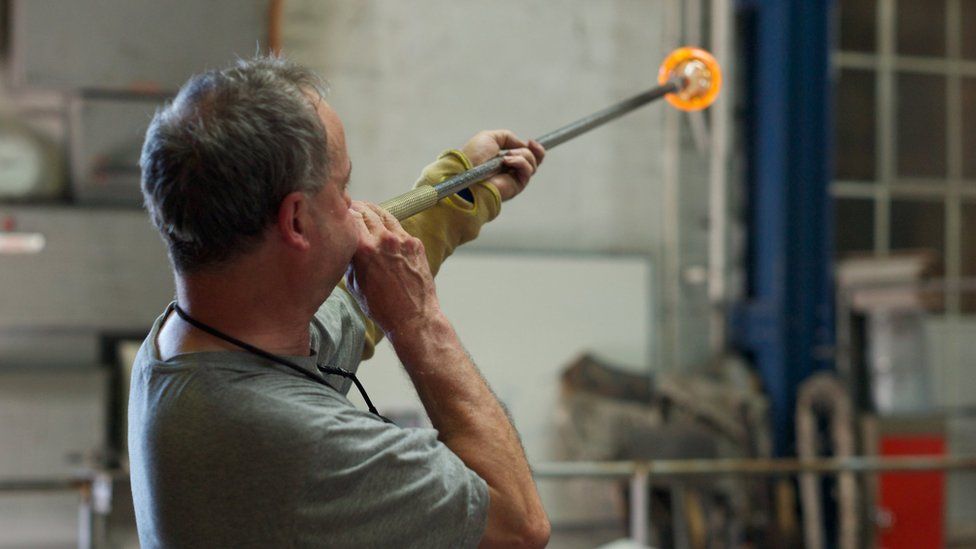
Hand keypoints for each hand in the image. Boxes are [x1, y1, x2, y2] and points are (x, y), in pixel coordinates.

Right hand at [345, 201, 440, 335]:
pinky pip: (399, 229)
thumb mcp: (354, 285)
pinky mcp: (416, 244)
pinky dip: (389, 227)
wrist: (413, 317)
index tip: (339, 213)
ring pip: (384, 215)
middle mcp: (384, 240)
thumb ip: (350, 261)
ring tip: (366, 213)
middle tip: (351, 208)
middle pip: (366, 211)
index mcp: (364, 249)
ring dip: (373, 212)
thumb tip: (347, 246)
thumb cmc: (381, 308)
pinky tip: (384, 233)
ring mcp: (403, 240)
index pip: (350, 217)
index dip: (343, 213)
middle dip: (357, 208)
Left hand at [460, 130, 545, 200]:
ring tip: (506, 156)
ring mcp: (513, 178)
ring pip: (532, 164)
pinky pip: (528, 171)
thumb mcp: (490, 137)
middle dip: (535, 151)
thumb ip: (507, 137)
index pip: (526, 155)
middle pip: (534, 160)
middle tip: (528, 145)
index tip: (531, 142)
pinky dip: (520, 162)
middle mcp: (510, 169)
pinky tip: (507, 161)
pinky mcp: (516, 186)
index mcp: (503, 158)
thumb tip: (522, 144)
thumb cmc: (472, 156)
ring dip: (522, 155)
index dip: (533, 148)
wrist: (467, 172)